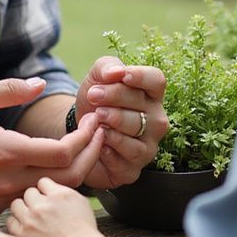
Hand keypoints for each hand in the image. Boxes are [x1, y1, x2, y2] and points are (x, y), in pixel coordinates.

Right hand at [0, 77, 104, 213]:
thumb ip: (10, 89)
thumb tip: (41, 85)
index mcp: (7, 152)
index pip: (63, 153)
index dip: (86, 138)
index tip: (94, 122)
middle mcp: (9, 181)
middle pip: (69, 178)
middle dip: (91, 155)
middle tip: (100, 134)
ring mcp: (1, 199)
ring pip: (51, 191)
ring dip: (73, 171)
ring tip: (83, 146)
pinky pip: (30, 197)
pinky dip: (48, 182)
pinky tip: (52, 162)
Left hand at [7, 177, 110, 236]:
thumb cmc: (83, 229)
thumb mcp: (80, 201)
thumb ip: (63, 190)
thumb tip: (52, 188)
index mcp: (57, 194)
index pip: (42, 182)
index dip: (45, 190)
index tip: (47, 197)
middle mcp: (42, 204)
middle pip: (29, 192)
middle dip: (34, 199)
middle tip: (41, 209)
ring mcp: (31, 219)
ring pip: (16, 204)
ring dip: (23, 209)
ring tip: (31, 217)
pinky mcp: (23, 233)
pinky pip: (10, 221)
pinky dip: (16, 222)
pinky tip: (25, 226)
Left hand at [75, 57, 167, 189]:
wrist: (79, 131)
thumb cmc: (96, 101)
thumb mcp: (97, 77)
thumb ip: (107, 67)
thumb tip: (116, 72)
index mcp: (151, 95)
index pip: (157, 81)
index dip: (142, 77)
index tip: (123, 75)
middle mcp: (156, 121)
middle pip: (142, 105)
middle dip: (115, 97)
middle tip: (93, 96)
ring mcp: (148, 146)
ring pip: (135, 131)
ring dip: (111, 122)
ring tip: (95, 118)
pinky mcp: (133, 169)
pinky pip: (125, 158)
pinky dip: (108, 148)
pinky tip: (98, 141)